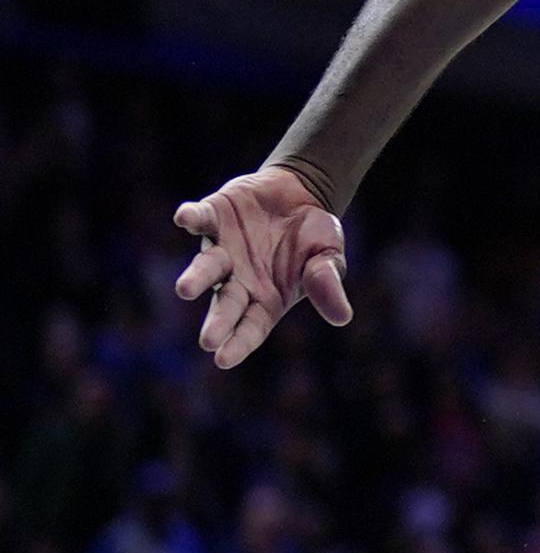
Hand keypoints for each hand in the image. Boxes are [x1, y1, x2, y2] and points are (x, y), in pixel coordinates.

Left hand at [172, 165, 354, 368]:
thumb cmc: (314, 235)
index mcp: (265, 297)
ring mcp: (222, 248)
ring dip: (196, 276)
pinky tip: (185, 218)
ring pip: (206, 266)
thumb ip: (327, 284)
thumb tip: (342, 317)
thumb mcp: (328, 257)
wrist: (301, 193)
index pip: (250, 327)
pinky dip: (192, 219)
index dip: (238, 343)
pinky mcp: (213, 217)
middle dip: (217, 321)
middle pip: (224, 303)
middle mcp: (237, 279)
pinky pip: (199, 219)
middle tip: (208, 339)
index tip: (223, 359)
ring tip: (185, 290)